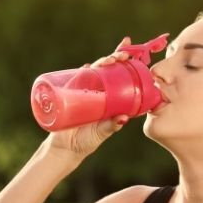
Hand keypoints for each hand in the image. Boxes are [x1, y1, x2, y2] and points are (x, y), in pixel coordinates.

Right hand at [41, 37, 131, 161]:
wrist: (65, 148)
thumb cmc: (87, 140)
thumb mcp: (102, 132)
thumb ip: (111, 125)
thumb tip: (124, 118)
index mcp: (109, 98)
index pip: (120, 76)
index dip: (127, 64)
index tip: (137, 54)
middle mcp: (97, 91)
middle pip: (108, 68)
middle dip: (116, 56)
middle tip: (124, 54)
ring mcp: (83, 90)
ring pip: (95, 70)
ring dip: (103, 62)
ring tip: (111, 60)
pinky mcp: (70, 93)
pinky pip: (76, 78)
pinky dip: (83, 72)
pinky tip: (88, 67)